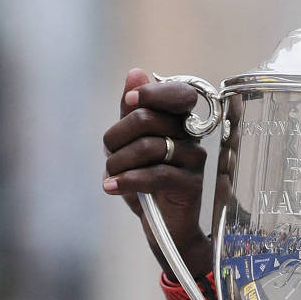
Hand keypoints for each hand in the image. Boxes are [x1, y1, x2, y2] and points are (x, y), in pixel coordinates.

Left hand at [102, 69, 214, 285]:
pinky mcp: (191, 185)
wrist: (163, 226)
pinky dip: (126, 181)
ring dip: (117, 162)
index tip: (127, 103)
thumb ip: (132, 110)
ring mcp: (193, 160)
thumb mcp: (131, 145)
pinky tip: (110, 187)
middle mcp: (191, 136)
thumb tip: (136, 72)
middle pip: (148, 118)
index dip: (152, 93)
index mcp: (179, 120)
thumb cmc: (147, 182)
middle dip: (116, 135)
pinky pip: (155, 175)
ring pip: (148, 147)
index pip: (178, 92)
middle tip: (107, 152)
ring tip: (109, 175)